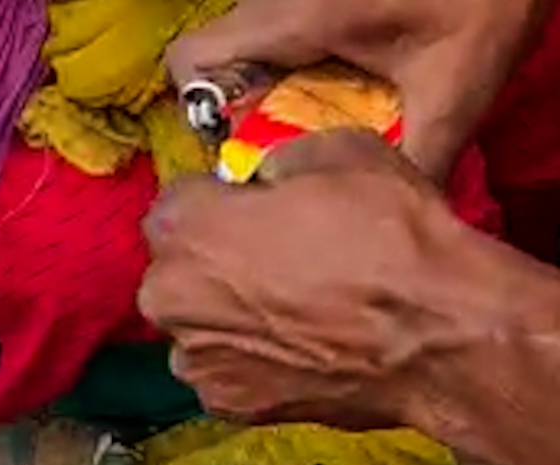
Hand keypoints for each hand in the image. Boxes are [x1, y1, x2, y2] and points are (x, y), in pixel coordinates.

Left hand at [141, 129, 505, 429]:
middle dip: (219, 263)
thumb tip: (268, 178)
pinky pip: (230, 370)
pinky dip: (256, 362)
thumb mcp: (339, 152)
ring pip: (202, 326)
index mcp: (182, 229)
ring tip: (300, 309)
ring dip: (233, 316)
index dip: (220, 203)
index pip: (176, 205)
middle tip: (283, 260)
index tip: (253, 208)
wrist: (438, 335)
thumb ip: (279, 162)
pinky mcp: (227, 404)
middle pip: (181, 272)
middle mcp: (169, 298)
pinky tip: (305, 348)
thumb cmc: (391, 240)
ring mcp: (195, 359)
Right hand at [166, 0, 553, 180]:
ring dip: (258, 94)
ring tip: (305, 129)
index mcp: (295, 19)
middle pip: (207, 64)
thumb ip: (420, 160)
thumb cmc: (482, 4)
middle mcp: (278, 0)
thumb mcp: (455, 91)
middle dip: (231, 113)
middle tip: (277, 150)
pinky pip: (270, 40)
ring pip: (236, 51)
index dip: (200, 111)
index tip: (242, 149)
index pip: (192, 62)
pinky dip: (284, 73)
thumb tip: (395, 231)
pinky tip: (332, 95)